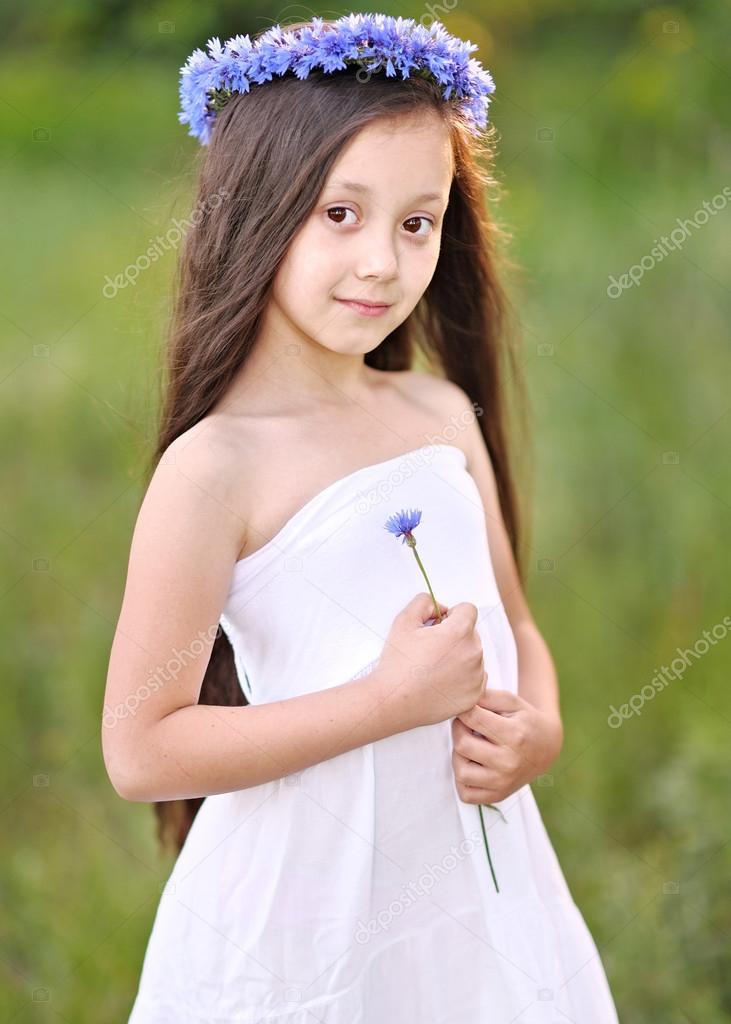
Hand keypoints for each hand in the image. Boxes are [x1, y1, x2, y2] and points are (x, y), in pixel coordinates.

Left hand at [451, 688, 562, 804]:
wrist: (547, 748)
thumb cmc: (525, 721)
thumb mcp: (511, 701)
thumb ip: (486, 696)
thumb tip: (461, 701)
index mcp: (514, 734)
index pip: (472, 718)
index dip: (463, 710)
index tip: (468, 710)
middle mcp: (509, 762)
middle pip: (462, 745)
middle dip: (458, 730)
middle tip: (466, 726)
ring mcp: (503, 782)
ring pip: (461, 772)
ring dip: (458, 756)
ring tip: (469, 747)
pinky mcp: (498, 796)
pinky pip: (466, 794)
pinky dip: (462, 780)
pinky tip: (472, 765)